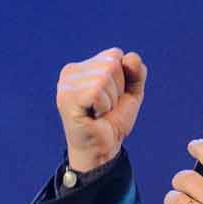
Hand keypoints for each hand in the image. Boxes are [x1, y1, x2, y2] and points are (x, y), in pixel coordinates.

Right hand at [55, 48, 146, 171]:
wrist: (104, 148)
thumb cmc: (113, 120)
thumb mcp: (131, 92)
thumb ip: (136, 71)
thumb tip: (129, 58)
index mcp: (83, 66)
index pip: (114, 55)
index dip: (122, 78)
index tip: (110, 97)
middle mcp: (71, 71)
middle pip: (111, 64)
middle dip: (117, 90)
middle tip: (105, 108)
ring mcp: (66, 84)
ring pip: (105, 77)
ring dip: (110, 100)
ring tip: (99, 113)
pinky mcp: (67, 98)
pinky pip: (97, 91)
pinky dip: (103, 106)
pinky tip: (94, 116)